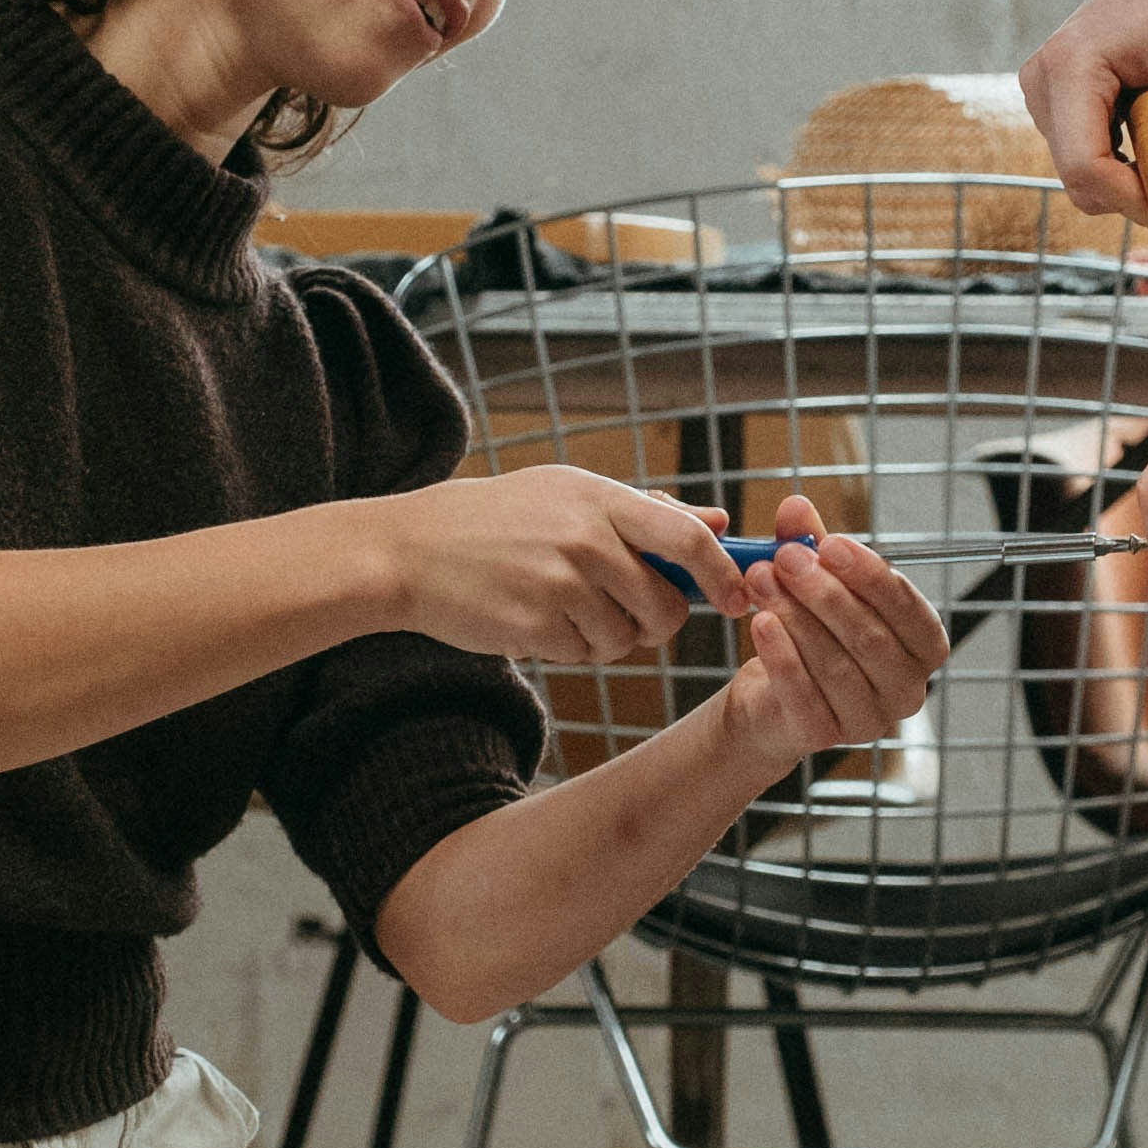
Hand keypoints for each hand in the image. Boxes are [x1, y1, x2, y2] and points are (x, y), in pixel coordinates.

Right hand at [382, 463, 772, 684]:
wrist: (413, 549)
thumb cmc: (499, 518)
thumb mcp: (569, 493)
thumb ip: (646, 510)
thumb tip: (716, 519)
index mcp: (600, 500)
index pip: (687, 539)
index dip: (722, 574)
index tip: (735, 598)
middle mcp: (586, 540)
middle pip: (666, 606)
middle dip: (660, 622)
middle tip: (631, 614)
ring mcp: (559, 584)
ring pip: (626, 638)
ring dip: (609, 638)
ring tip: (567, 609)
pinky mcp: (535, 625)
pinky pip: (584, 654)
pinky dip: (571, 647)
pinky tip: (537, 619)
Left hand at [687, 507, 951, 787]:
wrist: (770, 697)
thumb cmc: (809, 632)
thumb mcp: (812, 581)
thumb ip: (810, 544)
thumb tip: (795, 505)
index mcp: (922, 647)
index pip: (909, 610)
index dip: (871, 575)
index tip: (830, 544)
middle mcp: (906, 690)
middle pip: (871, 638)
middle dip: (824, 592)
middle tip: (784, 558)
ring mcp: (869, 720)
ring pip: (836, 664)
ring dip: (795, 616)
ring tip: (760, 580)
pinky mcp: (826, 737)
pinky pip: (804, 695)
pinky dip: (781, 656)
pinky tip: (760, 623)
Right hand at [1020, 0, 1147, 225]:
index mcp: (1068, 67)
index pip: (1084, 164)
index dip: (1132, 197)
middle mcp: (1042, 83)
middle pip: (1078, 177)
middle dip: (1134, 193)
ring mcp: (1044, 95)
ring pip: (1080, 174)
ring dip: (1130, 178)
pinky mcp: (1056, 104)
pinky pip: (1084, 158)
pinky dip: (1123, 165)